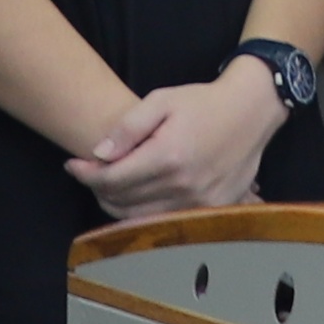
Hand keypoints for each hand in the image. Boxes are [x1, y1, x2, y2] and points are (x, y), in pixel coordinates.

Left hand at [71, 56, 286, 220]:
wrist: (251, 111)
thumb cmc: (203, 103)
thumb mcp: (162, 100)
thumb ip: (127, 127)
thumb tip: (99, 154)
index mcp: (167, 156)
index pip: (111, 179)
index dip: (85, 174)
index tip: (73, 164)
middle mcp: (183, 185)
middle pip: (121, 201)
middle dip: (97, 188)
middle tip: (89, 173)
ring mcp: (199, 202)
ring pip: (140, 218)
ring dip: (116, 204)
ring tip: (109, 185)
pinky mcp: (211, 209)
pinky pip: (165, 222)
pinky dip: (143, 213)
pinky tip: (136, 197)